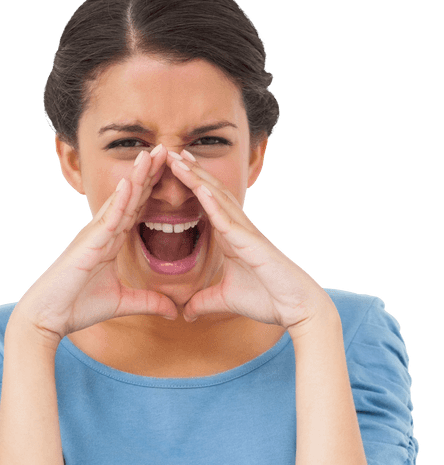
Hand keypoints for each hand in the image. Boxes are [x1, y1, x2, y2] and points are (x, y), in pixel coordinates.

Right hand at [10, 146, 177, 340]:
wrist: (48, 316)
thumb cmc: (77, 307)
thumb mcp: (122, 303)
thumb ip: (148, 302)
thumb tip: (174, 310)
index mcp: (110, 242)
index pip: (136, 210)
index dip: (152, 190)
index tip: (170, 172)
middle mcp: (102, 232)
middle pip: (130, 198)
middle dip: (148, 174)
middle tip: (165, 149)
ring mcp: (94, 235)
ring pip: (119, 201)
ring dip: (136, 178)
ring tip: (152, 154)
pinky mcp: (87, 245)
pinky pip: (107, 220)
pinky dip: (118, 201)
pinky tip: (130, 183)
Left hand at [168, 152, 332, 328]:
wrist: (296, 308)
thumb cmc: (267, 299)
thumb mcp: (225, 300)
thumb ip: (204, 302)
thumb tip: (185, 313)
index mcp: (231, 237)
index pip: (206, 205)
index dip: (190, 186)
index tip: (171, 169)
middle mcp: (239, 229)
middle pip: (211, 193)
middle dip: (190, 172)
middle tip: (169, 151)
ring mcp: (246, 233)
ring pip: (219, 198)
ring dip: (198, 178)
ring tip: (178, 158)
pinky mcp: (252, 244)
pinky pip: (230, 220)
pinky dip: (215, 204)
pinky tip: (200, 189)